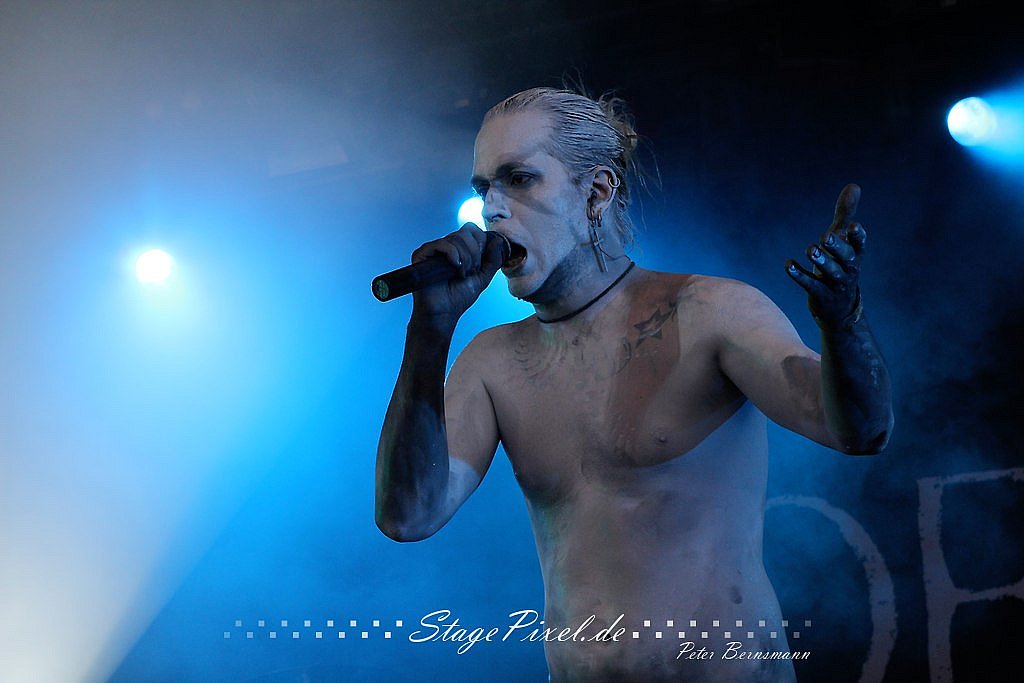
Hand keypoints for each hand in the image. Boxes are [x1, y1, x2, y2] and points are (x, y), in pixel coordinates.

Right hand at [410, 223, 504, 322]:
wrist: (444, 313)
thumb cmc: (459, 297)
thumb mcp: (483, 276)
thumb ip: (493, 259)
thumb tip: (496, 241)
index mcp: (458, 248)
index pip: (471, 230)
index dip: (480, 244)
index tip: (479, 264)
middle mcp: (444, 246)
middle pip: (466, 233)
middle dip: (474, 254)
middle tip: (470, 272)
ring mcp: (432, 249)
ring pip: (456, 238)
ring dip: (466, 258)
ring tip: (461, 274)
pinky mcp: (422, 254)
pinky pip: (442, 244)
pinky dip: (454, 255)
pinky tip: (455, 269)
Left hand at [786, 183, 867, 328]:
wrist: (838, 307)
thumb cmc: (839, 265)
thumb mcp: (842, 239)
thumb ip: (845, 213)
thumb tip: (853, 185)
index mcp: (855, 255)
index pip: (860, 244)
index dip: (857, 237)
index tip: (853, 226)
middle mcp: (848, 270)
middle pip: (846, 258)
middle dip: (836, 247)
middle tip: (824, 236)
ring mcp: (835, 284)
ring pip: (830, 273)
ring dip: (820, 261)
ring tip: (810, 249)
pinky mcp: (820, 295)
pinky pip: (810, 285)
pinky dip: (799, 275)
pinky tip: (788, 265)